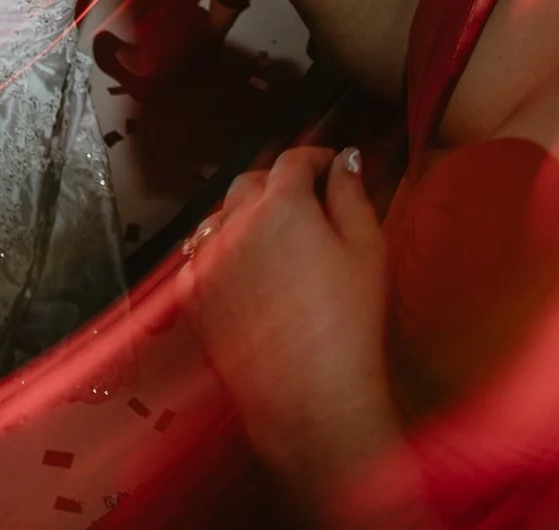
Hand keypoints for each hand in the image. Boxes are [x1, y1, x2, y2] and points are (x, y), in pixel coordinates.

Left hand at [179, 146, 396, 485]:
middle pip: (251, 183)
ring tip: (277, 242)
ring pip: (222, 216)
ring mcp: (206, 257)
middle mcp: (234, 222)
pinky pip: (203, 255)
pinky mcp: (190, 292)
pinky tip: (249, 274)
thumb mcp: (368, 250)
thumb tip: (344, 159)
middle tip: (307, 204)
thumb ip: (352, 194)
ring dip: (246, 217)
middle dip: (278, 185)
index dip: (314, 159)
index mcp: (281, 205)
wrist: (310, 399)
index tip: (329, 167)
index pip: (292, 160)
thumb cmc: (350, 325)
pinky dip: (223, 253)